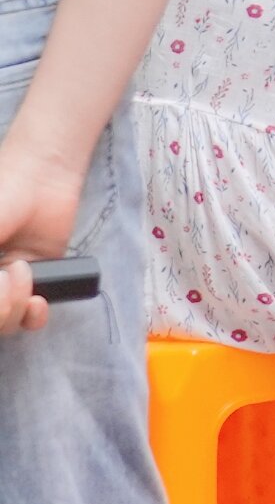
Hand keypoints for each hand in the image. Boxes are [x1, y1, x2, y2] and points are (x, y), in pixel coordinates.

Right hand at [0, 139, 84, 337]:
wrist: (41, 179)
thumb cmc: (2, 197)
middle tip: (3, 277)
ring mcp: (5, 288)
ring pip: (4, 323)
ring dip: (14, 306)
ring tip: (22, 271)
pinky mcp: (35, 286)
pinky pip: (29, 320)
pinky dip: (33, 317)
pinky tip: (38, 302)